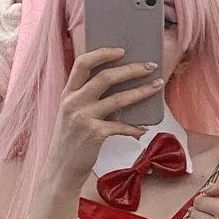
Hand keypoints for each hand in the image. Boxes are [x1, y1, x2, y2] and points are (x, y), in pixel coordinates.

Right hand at [42, 48, 165, 192]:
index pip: (82, 63)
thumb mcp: (71, 113)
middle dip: (131, 69)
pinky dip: (135, 127)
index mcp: (68, 93)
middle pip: (105, 77)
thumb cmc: (71, 139)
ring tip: (157, 86)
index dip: (102, 53)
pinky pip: (122, 126)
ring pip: (118, 99)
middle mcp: (74, 102)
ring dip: (142, 92)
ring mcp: (83, 118)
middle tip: (150, 66)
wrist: (61, 168)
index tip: (122, 50)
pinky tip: (143, 129)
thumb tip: (120, 86)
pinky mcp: (94, 134)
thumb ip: (86, 98)